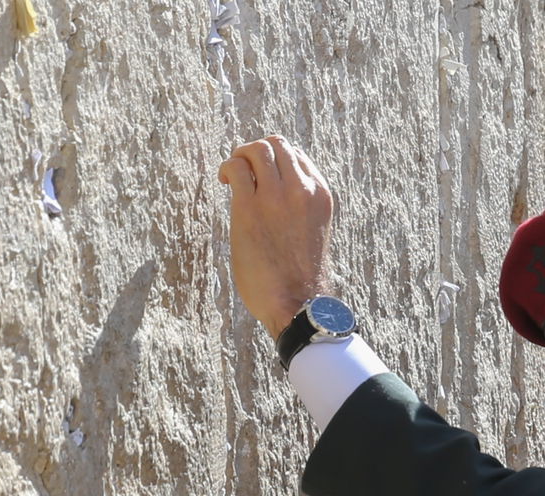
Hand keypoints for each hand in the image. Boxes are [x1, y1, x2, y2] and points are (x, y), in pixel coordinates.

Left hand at [219, 135, 332, 338]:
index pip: (297, 155)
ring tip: (231, 177)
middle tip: (244, 170)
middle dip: (256, 152)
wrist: (298, 303)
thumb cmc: (302, 277)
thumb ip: (301, 208)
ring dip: (240, 157)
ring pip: (256, 149)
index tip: (262, 175)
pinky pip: (235, 168)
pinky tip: (224, 184)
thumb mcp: (313, 231)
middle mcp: (301, 189)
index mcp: (320, 194)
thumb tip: (277, 196)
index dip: (275, 160)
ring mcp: (276, 196)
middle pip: (276, 144)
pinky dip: (226, 169)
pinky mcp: (250, 208)